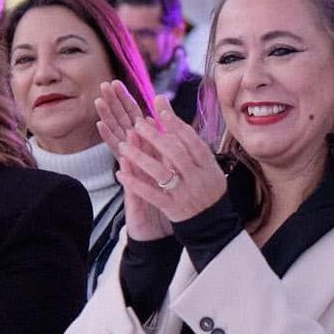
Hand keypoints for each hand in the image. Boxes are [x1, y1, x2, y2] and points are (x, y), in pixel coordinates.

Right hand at [96, 80, 169, 241]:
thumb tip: (157, 123)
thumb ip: (159, 148)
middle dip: (113, 107)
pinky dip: (121, 157)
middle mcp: (134, 161)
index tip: (116, 84)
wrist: (156, 232)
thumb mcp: (163, 171)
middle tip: (103, 85)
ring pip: (119, 145)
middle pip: (122, 128)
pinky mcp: (133, 191)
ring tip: (100, 105)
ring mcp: (131, 175)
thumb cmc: (160, 200)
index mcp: (144, 152)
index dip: (124, 104)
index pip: (132, 123)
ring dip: (109, 125)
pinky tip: (114, 141)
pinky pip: (126, 171)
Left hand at [113, 96, 225, 224]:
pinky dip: (135, 184)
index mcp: (208, 165)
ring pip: (161, 173)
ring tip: (123, 145)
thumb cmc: (207, 188)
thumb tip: (168, 113)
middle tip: (137, 123)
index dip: (175, 123)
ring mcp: (184, 194)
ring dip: (140, 157)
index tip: (159, 109)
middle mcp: (197, 178)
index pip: (191, 140)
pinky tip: (120, 174)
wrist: (212, 224)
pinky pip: (151, 195)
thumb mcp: (207, 166)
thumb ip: (190, 143)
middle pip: (175, 153)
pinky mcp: (172, 209)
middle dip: (155, 136)